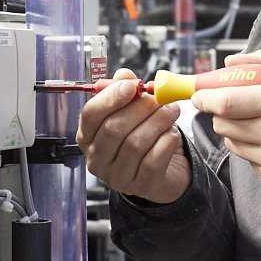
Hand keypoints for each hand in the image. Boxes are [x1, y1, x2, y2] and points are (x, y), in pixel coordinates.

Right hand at [76, 69, 191, 203]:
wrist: (165, 171)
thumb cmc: (143, 136)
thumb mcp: (133, 112)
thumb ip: (126, 91)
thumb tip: (123, 75)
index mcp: (88, 137)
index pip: (90, 115)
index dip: (110, 98)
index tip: (131, 86)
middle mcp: (97, 159)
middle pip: (113, 129)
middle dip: (139, 109)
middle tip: (159, 98)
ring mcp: (117, 176)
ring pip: (135, 143)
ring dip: (157, 122)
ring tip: (171, 111)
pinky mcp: (141, 186)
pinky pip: (153, 160)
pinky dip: (166, 141)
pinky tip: (172, 133)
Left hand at [191, 50, 260, 187]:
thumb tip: (228, 63)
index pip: (225, 102)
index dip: (204, 98)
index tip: (199, 94)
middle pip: (223, 124)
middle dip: (219, 113)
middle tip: (231, 105)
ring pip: (232, 143)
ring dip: (234, 131)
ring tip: (257, 122)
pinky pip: (247, 159)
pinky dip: (251, 148)